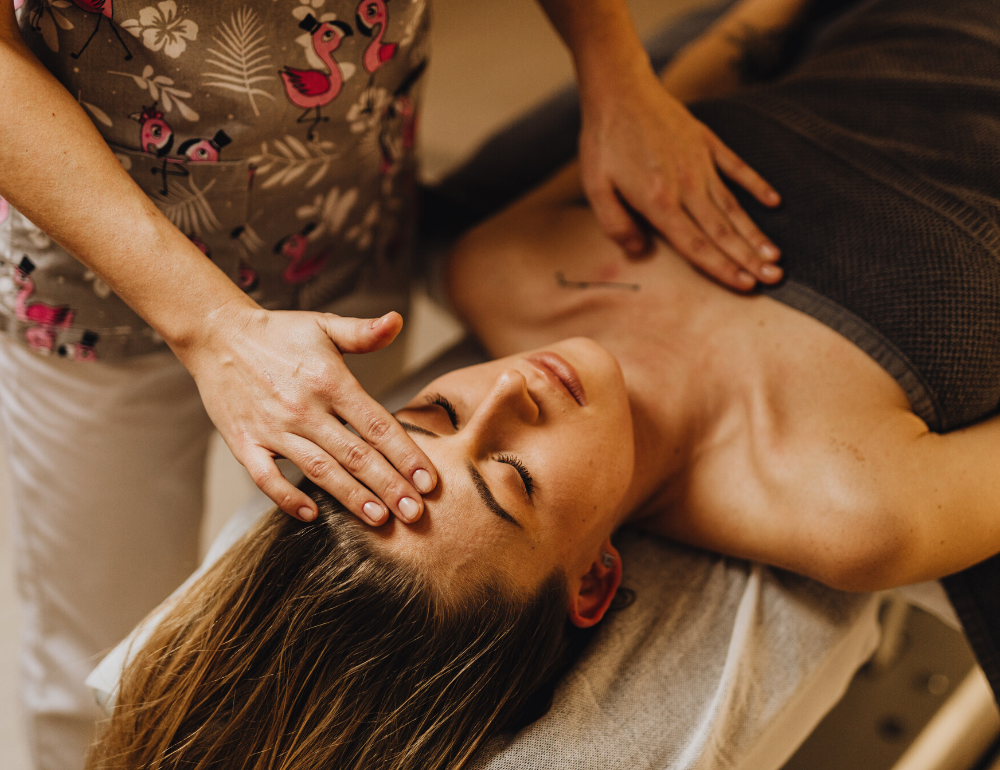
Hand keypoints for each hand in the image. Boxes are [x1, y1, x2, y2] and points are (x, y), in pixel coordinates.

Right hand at [183, 304, 436, 525]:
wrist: (216, 334)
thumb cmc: (277, 333)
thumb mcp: (324, 325)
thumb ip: (364, 332)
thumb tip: (397, 321)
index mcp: (329, 381)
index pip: (377, 425)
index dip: (406, 455)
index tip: (429, 481)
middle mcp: (304, 408)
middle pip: (355, 454)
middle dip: (388, 486)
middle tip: (415, 513)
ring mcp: (272, 428)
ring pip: (319, 470)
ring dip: (351, 497)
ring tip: (379, 519)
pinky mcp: (244, 443)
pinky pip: (266, 478)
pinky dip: (287, 498)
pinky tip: (313, 515)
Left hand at [578, 67, 782, 289]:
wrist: (619, 90)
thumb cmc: (603, 142)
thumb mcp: (596, 188)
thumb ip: (615, 225)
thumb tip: (639, 250)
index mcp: (659, 202)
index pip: (696, 245)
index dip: (722, 269)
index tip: (745, 286)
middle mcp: (686, 186)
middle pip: (722, 232)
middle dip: (749, 259)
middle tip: (775, 279)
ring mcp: (701, 163)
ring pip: (733, 207)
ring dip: (755, 233)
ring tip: (775, 256)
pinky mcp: (707, 142)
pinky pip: (737, 168)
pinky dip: (756, 185)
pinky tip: (773, 202)